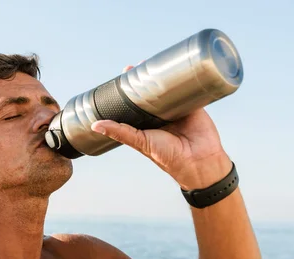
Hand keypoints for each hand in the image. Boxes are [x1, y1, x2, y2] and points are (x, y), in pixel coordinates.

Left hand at [91, 65, 231, 190]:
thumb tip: (95, 125)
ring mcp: (177, 108)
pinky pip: (188, 87)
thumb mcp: (139, 141)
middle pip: (151, 92)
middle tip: (136, 66)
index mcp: (147, 123)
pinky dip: (183, 78)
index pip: (135, 102)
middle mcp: (161, 115)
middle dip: (144, 79)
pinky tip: (177, 66)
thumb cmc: (167, 156)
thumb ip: (119, 132)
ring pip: (167, 88)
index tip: (122, 76)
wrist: (198, 161)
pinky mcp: (193, 104)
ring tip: (152, 62)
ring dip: (161, 76)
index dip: (129, 90)